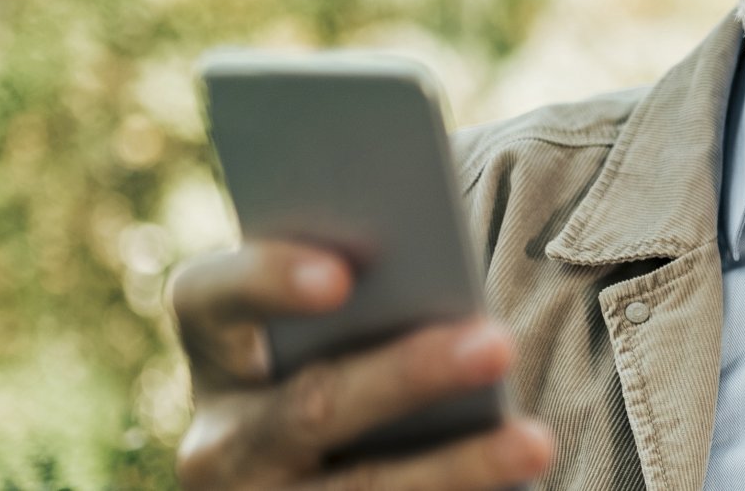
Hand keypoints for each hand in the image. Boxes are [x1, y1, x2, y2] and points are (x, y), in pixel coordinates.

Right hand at [168, 240, 554, 488]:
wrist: (312, 477)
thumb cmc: (354, 361)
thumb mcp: (338, 333)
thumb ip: (369, 301)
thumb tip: (451, 293)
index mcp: (215, 350)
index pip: (211, 299)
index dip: (266, 280)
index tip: (339, 276)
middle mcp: (218, 440)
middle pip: (307, 406)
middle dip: (407, 376)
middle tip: (498, 344)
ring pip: (357, 488)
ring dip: (453, 467)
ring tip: (533, 442)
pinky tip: (518, 486)